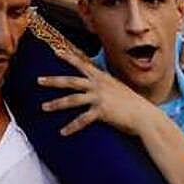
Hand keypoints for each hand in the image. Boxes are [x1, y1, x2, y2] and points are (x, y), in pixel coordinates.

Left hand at [37, 46, 156, 137]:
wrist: (144, 115)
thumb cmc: (132, 103)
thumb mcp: (117, 87)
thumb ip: (104, 84)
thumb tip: (95, 83)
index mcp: (102, 77)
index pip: (81, 63)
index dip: (68, 57)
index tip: (55, 52)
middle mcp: (98, 85)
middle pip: (70, 81)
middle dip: (53, 80)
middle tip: (38, 80)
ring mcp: (99, 98)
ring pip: (72, 100)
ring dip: (56, 104)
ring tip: (44, 107)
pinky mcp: (101, 112)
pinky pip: (82, 120)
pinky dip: (71, 127)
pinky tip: (62, 132)